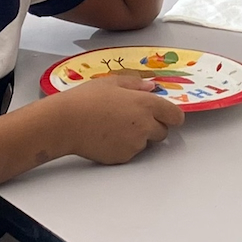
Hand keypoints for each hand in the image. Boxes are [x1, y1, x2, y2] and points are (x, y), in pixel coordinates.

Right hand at [46, 73, 181, 163]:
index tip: (166, 115)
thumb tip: (151, 88)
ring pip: (146, 143)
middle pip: (163, 131)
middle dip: (153, 126)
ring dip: (138, 137)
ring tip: (114, 126)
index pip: (176, 115)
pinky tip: (107, 137)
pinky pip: (131, 152)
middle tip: (133, 119)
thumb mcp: (111, 83)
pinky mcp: (123, 157)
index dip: (171, 115)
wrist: (65, 123)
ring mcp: (135, 144)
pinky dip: (124, 147)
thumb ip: (135, 85)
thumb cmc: (85, 100)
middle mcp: (145, 125)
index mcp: (146, 104)